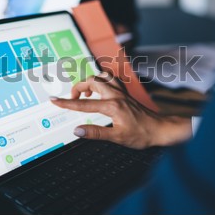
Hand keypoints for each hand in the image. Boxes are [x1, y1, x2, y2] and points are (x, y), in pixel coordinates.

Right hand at [51, 74, 191, 148]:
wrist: (160, 129)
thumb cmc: (142, 134)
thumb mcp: (118, 138)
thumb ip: (96, 133)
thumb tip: (78, 130)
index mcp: (112, 106)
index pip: (83, 104)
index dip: (67, 103)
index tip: (54, 100)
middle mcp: (116, 95)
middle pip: (92, 81)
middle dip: (78, 87)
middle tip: (72, 99)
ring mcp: (122, 93)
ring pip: (103, 76)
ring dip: (91, 81)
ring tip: (86, 92)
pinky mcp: (126, 94)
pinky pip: (113, 79)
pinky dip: (103, 80)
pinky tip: (101, 88)